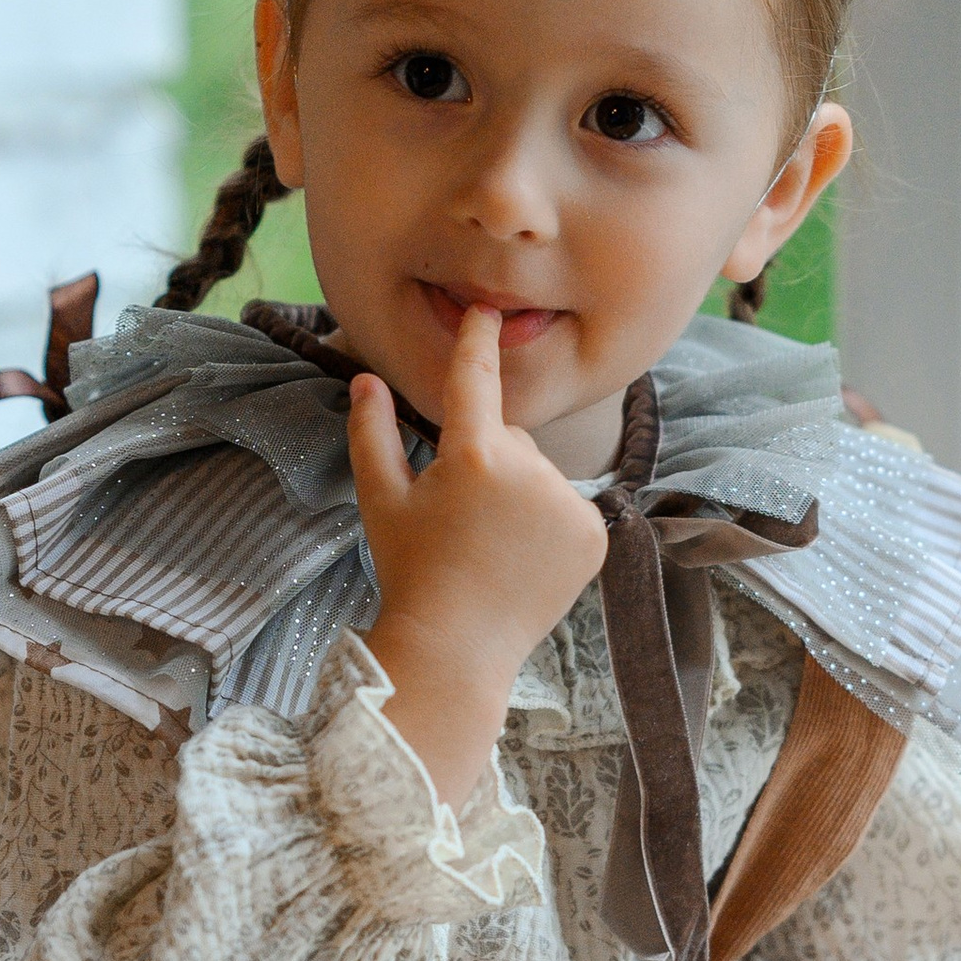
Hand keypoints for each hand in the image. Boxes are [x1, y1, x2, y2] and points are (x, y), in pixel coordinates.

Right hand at [349, 304, 607, 804]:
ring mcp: (569, 503)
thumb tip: (366, 379)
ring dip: (520, 495)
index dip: (478, 342)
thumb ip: (372, 433)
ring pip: (541, 475)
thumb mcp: (381, 500)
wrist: (457, 649)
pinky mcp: (595, 534)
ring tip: (491, 546)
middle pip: (511, 440)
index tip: (485, 311)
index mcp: (475, 455)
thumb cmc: (411, 572)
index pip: (476, 380)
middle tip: (460, 519)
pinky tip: (523, 560)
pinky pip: (570, 507)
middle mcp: (531, 471)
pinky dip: (551, 525)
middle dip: (489, 462)